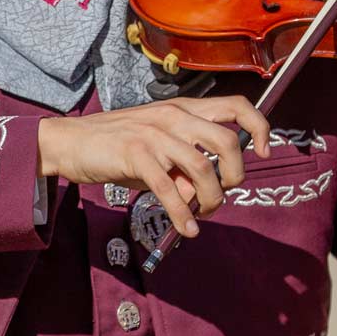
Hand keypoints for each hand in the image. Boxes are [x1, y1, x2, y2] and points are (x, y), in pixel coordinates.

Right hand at [37, 95, 270, 237]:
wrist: (71, 142)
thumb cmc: (117, 147)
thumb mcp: (157, 150)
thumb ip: (183, 167)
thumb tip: (203, 195)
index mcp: (183, 110)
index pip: (236, 106)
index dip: (259, 127)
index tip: (265, 152)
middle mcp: (174, 116)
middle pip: (228, 140)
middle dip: (236, 173)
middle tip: (225, 192)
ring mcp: (155, 133)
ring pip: (203, 167)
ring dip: (211, 198)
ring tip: (202, 214)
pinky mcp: (135, 154)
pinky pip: (169, 188)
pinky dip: (183, 214)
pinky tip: (186, 229)